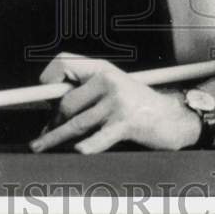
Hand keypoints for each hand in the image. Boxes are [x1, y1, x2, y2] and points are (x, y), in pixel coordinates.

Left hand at [29, 54, 199, 153]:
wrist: (173, 116)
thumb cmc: (138, 105)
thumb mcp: (114, 87)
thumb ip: (87, 90)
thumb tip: (51, 108)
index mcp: (103, 68)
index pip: (65, 63)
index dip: (48, 78)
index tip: (41, 94)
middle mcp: (109, 80)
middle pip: (66, 101)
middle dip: (53, 121)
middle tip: (46, 133)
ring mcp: (117, 101)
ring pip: (76, 123)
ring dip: (55, 138)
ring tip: (42, 145)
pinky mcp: (126, 123)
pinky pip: (97, 138)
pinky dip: (86, 147)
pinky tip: (78, 151)